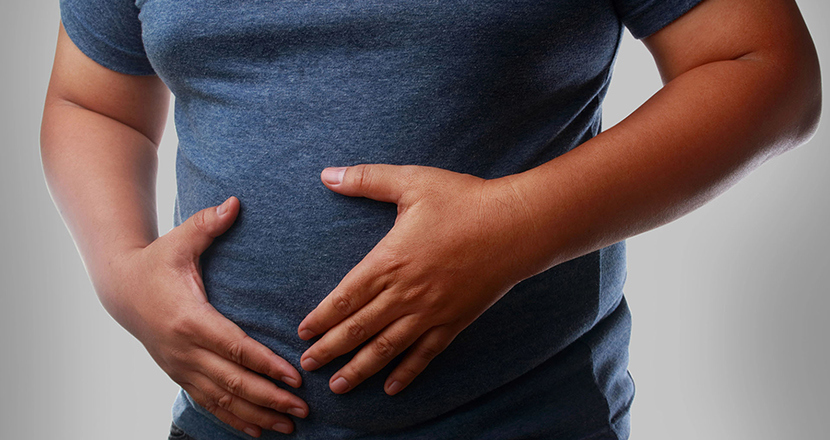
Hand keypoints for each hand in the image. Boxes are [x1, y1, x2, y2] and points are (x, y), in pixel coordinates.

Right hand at [101, 197, 308, 436]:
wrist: (120, 288)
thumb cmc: (157, 262)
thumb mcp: (179, 240)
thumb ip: (207, 224)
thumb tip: (234, 202)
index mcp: (190, 319)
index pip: (235, 347)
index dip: (265, 364)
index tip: (295, 377)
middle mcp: (184, 349)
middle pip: (233, 381)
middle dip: (270, 398)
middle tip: (303, 410)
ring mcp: (180, 366)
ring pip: (222, 399)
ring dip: (256, 415)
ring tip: (289, 427)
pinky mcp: (179, 374)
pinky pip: (208, 403)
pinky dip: (233, 420)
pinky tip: (258, 431)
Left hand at [297, 165, 539, 395]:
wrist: (515, 225)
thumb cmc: (464, 200)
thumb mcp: (412, 182)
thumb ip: (367, 180)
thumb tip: (327, 174)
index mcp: (389, 260)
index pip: (345, 296)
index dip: (321, 317)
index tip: (302, 333)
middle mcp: (405, 293)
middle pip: (358, 328)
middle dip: (330, 349)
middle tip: (308, 365)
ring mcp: (430, 312)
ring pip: (386, 348)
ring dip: (359, 369)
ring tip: (338, 386)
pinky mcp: (454, 321)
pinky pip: (425, 354)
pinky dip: (407, 372)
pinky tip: (391, 388)